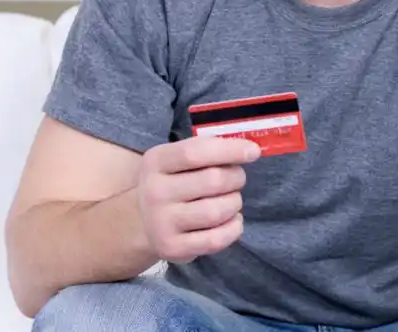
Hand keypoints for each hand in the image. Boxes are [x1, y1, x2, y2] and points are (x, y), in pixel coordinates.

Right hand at [137, 135, 260, 262]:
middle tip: (236, 179)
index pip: (194, 153)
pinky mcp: (172, 248)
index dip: (229, 150)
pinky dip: (233, 227)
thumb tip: (249, 149)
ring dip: (235, 203)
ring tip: (230, 200)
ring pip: (218, 211)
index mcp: (156, 162)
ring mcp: (161, 223)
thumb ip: (208, 148)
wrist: (143, 221)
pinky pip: (216, 239)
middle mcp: (154, 192)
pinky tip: (231, 220)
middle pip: (213, 181)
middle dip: (236, 178)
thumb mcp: (178, 158)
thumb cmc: (173, 181)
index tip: (253, 152)